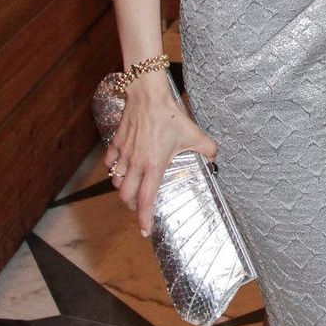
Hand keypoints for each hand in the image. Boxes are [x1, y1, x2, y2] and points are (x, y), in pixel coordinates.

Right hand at [104, 80, 216, 235]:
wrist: (147, 95)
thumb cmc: (169, 115)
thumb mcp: (193, 133)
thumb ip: (207, 148)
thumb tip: (215, 157)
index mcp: (154, 165)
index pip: (146, 199)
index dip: (144, 218)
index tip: (145, 230)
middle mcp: (135, 163)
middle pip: (126, 195)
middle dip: (131, 205)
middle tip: (140, 206)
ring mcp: (124, 153)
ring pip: (116, 180)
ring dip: (123, 188)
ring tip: (132, 188)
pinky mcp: (116, 142)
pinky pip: (110, 162)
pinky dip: (113, 168)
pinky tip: (121, 166)